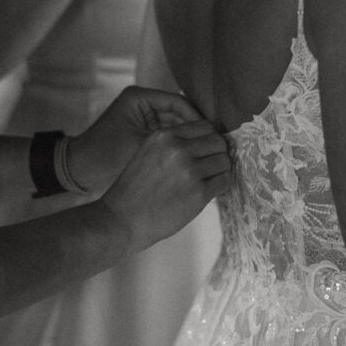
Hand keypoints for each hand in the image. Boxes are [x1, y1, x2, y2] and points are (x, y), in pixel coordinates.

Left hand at [66, 85, 208, 197]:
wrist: (79, 169)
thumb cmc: (105, 154)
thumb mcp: (140, 145)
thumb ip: (170, 140)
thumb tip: (203, 140)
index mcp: (139, 98)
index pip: (178, 102)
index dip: (197, 118)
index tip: (213, 135)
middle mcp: (142, 103)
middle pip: (178, 112)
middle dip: (196, 128)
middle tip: (215, 145)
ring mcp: (142, 117)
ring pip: (175, 124)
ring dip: (188, 138)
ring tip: (206, 153)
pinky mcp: (142, 131)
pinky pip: (166, 135)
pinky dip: (178, 145)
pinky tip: (192, 158)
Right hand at [100, 117, 230, 251]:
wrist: (121, 219)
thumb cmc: (133, 190)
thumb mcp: (147, 153)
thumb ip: (172, 144)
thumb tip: (204, 142)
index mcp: (164, 136)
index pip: (204, 126)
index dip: (208, 138)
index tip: (206, 150)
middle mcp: (179, 149)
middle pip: (217, 141)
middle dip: (217, 152)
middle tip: (211, 165)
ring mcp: (190, 170)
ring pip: (224, 161)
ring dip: (220, 170)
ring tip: (209, 179)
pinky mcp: (199, 193)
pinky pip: (224, 180)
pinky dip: (220, 184)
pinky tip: (209, 190)